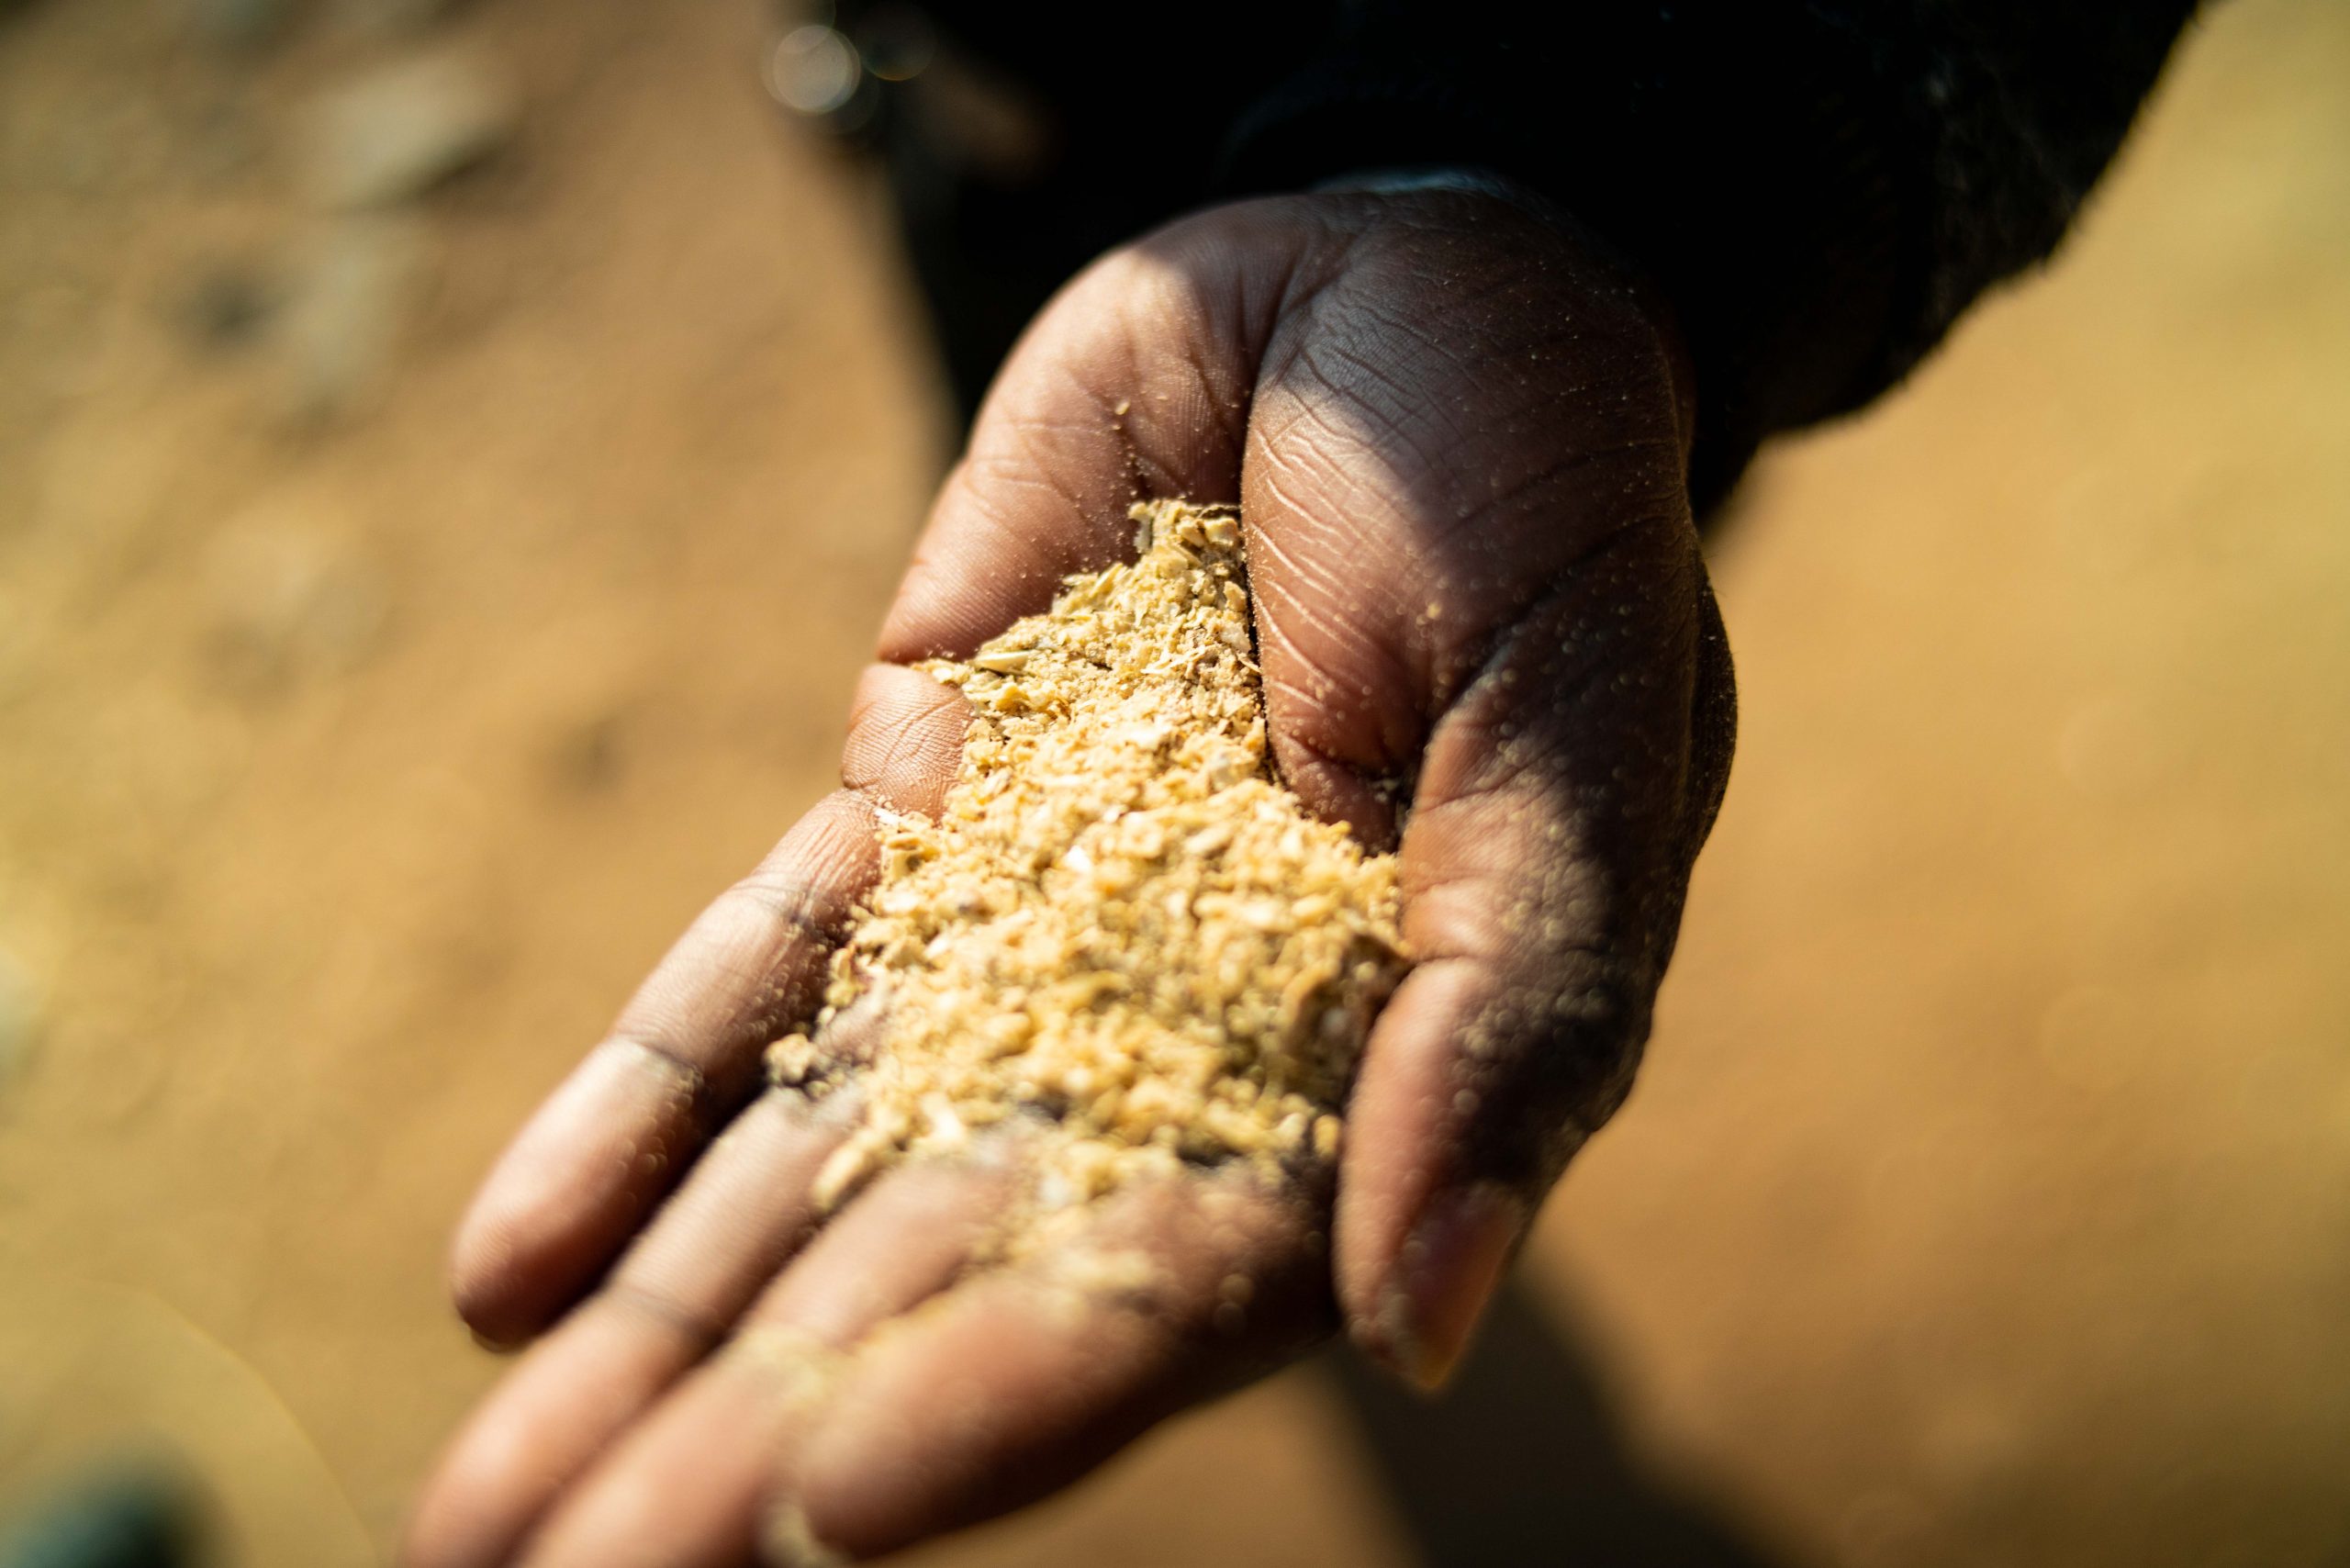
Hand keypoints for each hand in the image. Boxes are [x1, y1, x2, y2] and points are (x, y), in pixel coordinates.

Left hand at [406, 184, 1733, 1566]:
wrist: (1399, 286)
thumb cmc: (1541, 507)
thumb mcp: (1578, 737)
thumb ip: (1513, 1011)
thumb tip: (1421, 1320)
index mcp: (1357, 1071)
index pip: (1170, 1275)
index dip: (1009, 1387)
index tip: (822, 1506)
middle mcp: (1172, 1039)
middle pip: (944, 1259)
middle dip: (754, 1421)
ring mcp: (1024, 926)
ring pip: (815, 1152)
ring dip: (657, 1322)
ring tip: (479, 1504)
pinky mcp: (916, 802)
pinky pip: (758, 969)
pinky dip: (640, 1109)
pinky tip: (511, 1271)